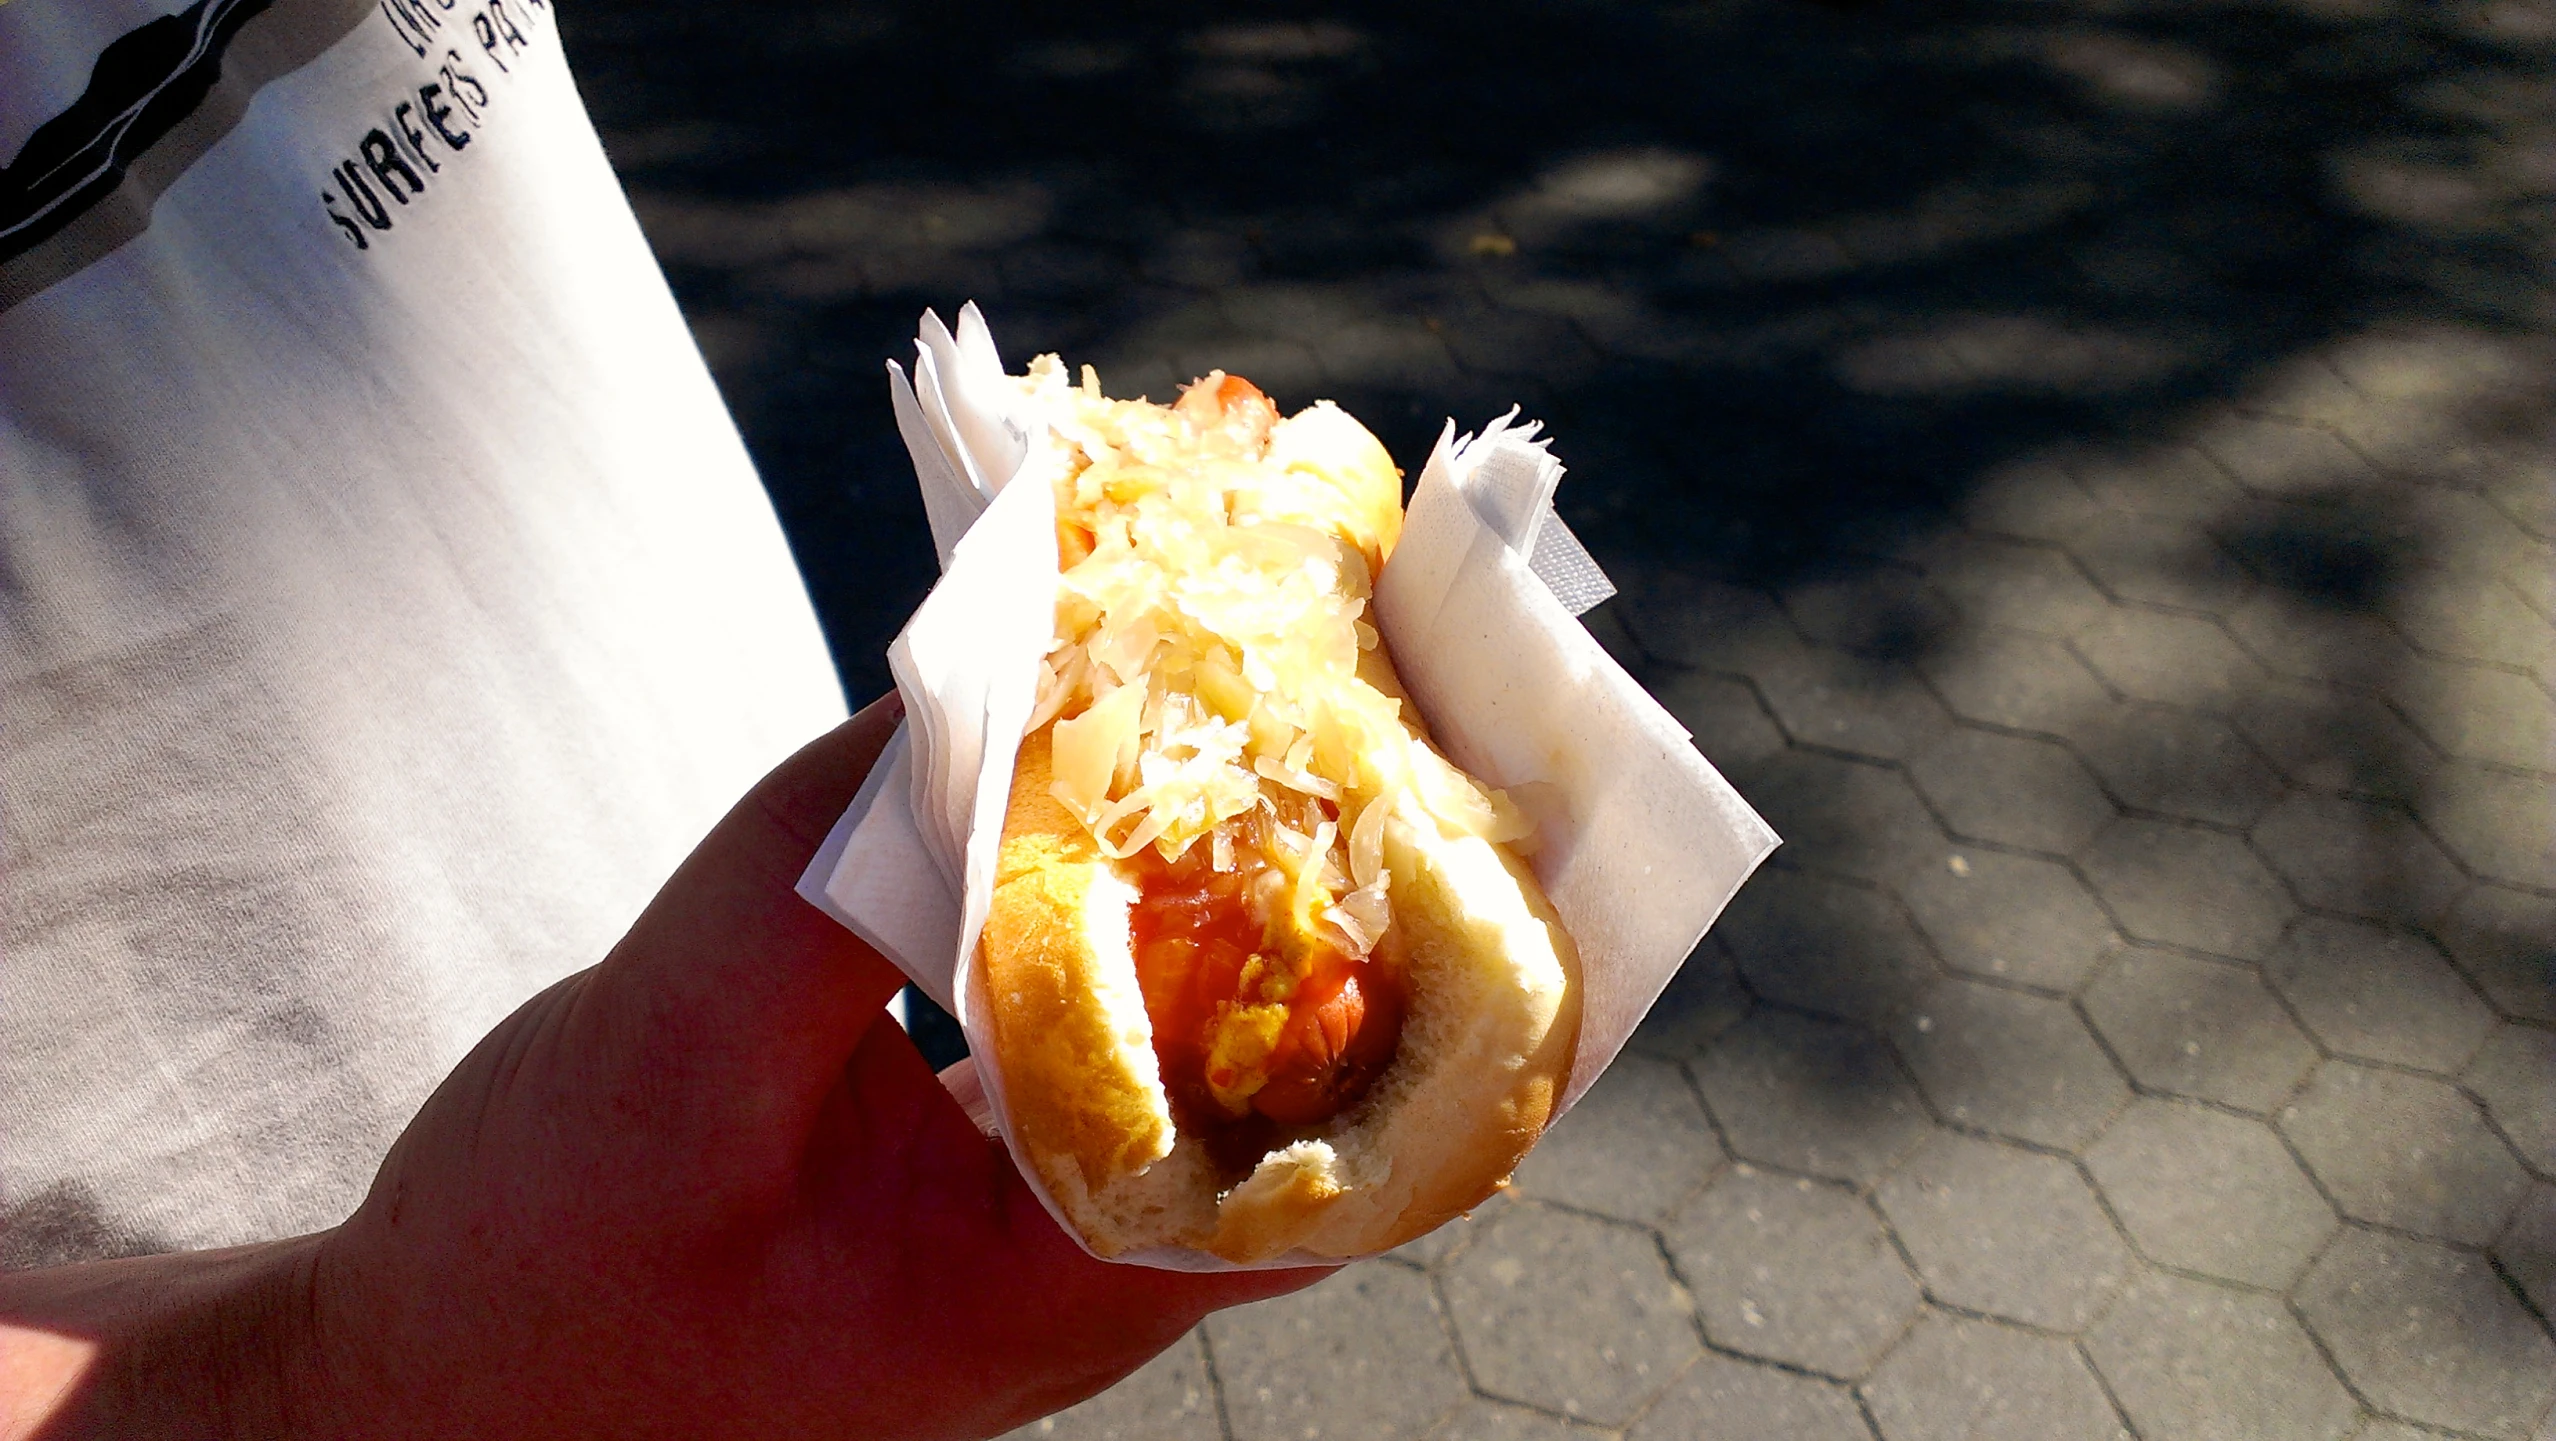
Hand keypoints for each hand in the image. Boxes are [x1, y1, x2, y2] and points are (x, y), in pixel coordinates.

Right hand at [0, 696, 1327, 1439]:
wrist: (445, 1384)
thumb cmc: (536, 1266)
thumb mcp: (670, 1041)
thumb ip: (839, 868)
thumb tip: (990, 680)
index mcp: (1058, 1288)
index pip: (1326, 1147)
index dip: (1397, 968)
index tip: (1407, 789)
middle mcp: (1095, 1278)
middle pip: (1299, 1091)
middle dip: (1330, 902)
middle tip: (1343, 707)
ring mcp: (1050, 1236)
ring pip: (1213, 1061)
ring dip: (1231, 904)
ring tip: (1248, 729)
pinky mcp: (994, 1184)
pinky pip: (1117, 1049)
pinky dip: (1123, 930)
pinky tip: (1107, 811)